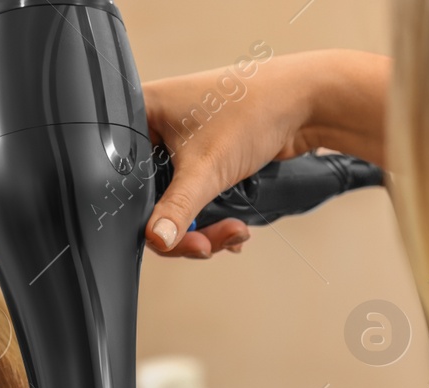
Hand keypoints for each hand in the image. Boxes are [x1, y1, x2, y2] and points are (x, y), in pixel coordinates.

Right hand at [143, 49, 390, 258]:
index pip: (125, 180)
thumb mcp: (206, 167)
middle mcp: (156, 127)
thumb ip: (177, 209)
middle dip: (185, 229)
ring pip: (178, 204)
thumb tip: (157, 240)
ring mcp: (180, 144)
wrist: (303, 103)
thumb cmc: (252, 108)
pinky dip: (215, 218)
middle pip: (152, 199)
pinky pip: (197, 198)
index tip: (175, 238)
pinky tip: (234, 228)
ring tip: (234, 233)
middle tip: (208, 244)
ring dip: (206, 228)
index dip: (147, 217)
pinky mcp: (204, 157)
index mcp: (140, 114)